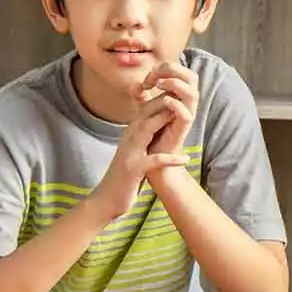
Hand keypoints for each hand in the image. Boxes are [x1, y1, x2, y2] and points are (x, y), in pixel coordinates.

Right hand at [90, 96, 189, 216]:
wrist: (106, 199)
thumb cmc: (125, 176)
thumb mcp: (134, 151)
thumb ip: (143, 136)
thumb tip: (157, 122)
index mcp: (130, 134)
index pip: (146, 110)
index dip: (163, 99)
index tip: (180, 92)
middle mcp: (128, 139)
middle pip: (146, 114)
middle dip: (165, 103)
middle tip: (185, 95)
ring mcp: (130, 153)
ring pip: (146, 130)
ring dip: (164, 121)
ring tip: (184, 117)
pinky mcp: (133, 170)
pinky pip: (153, 161)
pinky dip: (169, 159)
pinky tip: (185, 159)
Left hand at [139, 62, 198, 156]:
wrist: (153, 154)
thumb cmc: (153, 130)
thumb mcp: (145, 108)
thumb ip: (141, 95)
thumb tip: (134, 84)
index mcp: (181, 95)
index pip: (182, 71)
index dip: (164, 68)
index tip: (147, 78)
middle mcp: (187, 103)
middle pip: (192, 77)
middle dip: (173, 71)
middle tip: (154, 79)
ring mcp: (187, 115)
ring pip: (193, 93)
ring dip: (175, 84)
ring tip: (158, 86)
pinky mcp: (183, 128)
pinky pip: (186, 113)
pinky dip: (176, 104)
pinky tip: (164, 101)